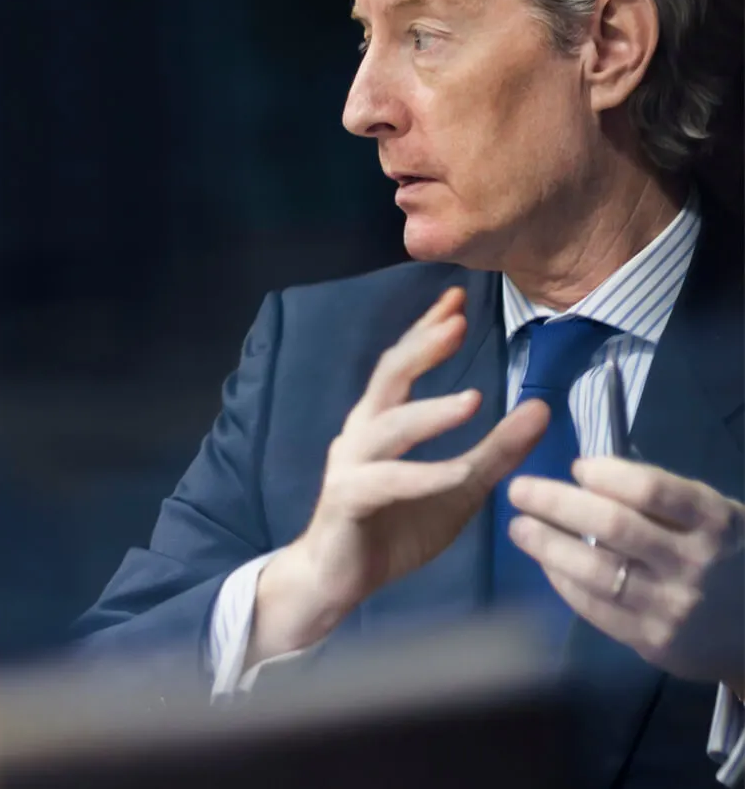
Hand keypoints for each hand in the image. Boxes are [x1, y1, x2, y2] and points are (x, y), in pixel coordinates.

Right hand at [250, 288, 549, 662]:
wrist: (336, 579)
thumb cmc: (392, 528)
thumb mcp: (459, 487)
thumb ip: (497, 450)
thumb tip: (542, 407)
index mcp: (381, 423)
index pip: (404, 365)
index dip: (428, 331)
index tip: (457, 299)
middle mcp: (360, 434)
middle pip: (389, 379)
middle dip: (422, 348)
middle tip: (457, 321)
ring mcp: (350, 466)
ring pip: (387, 428)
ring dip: (430, 413)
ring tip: (473, 400)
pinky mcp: (347, 501)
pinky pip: (386, 482)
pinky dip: (422, 476)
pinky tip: (454, 474)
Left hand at [508, 456, 744, 689]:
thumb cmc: (728, 559)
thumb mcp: (716, 520)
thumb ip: (666, 500)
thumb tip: (588, 474)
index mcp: (715, 522)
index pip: (651, 490)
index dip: (606, 474)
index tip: (576, 466)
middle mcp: (695, 562)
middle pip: (613, 525)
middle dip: (556, 502)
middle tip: (519, 489)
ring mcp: (672, 605)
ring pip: (595, 570)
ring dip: (547, 544)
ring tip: (519, 527)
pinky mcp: (653, 641)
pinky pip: (595, 607)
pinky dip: (563, 581)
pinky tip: (545, 564)